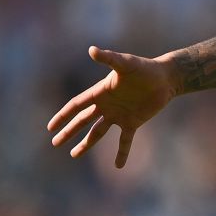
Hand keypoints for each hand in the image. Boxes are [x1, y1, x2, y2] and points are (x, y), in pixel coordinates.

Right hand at [47, 46, 177, 167]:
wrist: (165, 78)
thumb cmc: (144, 68)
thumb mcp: (126, 63)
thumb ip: (109, 58)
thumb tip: (91, 49)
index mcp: (101, 92)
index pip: (77, 105)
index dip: (63, 115)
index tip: (50, 127)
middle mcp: (107, 105)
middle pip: (83, 121)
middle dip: (68, 132)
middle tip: (55, 143)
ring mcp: (119, 115)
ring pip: (98, 133)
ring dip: (86, 144)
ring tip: (73, 155)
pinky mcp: (133, 122)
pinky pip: (125, 141)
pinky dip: (121, 153)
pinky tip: (118, 166)